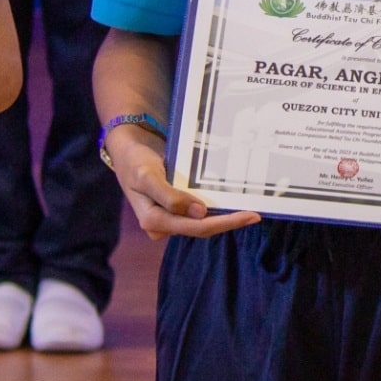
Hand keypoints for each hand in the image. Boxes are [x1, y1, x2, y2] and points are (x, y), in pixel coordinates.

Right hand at [106, 125, 260, 241]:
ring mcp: (166, 219)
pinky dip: (213, 211)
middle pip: (200, 229)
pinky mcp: (171, 212)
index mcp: (153, 220)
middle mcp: (161, 225)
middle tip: (254, 215)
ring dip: (222, 219)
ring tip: (247, 212)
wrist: (126, 152)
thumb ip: (171, 196)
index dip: (223, 223)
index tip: (248, 216)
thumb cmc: (135, 161)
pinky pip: (195, 215)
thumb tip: (200, 212)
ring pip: (200, 224)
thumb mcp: (148, 175)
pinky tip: (229, 206)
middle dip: (227, 223)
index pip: (195, 227)